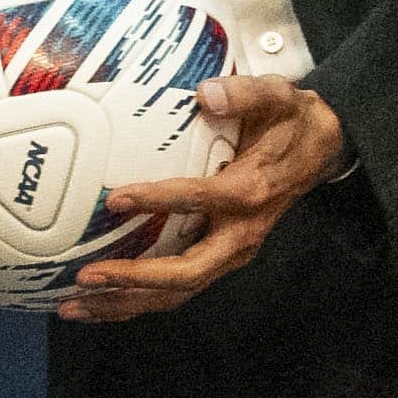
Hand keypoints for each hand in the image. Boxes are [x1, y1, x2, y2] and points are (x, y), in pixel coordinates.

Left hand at [59, 70, 344, 322]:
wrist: (320, 151)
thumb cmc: (291, 123)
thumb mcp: (279, 96)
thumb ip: (244, 93)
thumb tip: (206, 94)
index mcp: (251, 193)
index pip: (201, 200)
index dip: (157, 201)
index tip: (115, 199)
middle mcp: (241, 234)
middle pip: (186, 272)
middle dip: (134, 280)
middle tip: (87, 276)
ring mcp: (231, 253)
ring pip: (178, 291)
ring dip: (127, 302)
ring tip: (77, 304)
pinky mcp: (219, 259)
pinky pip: (177, 288)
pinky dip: (137, 300)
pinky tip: (100, 302)